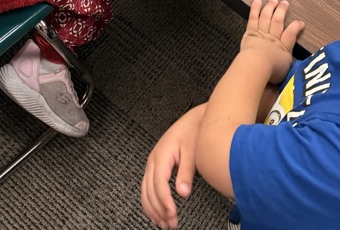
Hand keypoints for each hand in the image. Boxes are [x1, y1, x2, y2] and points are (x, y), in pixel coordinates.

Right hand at [141, 105, 204, 229]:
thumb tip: (183, 193)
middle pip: (149, 190)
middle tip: (171, 224)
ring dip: (153, 209)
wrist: (194, 120)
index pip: (158, 184)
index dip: (164, 201)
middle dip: (159, 209)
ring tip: (164, 223)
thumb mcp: (192, 152)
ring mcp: (152, 163)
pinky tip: (158, 212)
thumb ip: (186, 173)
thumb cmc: (193, 133)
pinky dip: (151, 201)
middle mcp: (153, 160)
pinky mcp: (156, 166)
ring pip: (146, 191)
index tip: (173, 214)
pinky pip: (148, 187)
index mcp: (161, 155)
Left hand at [240, 0, 303, 84]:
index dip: (296, 27)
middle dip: (282, 10)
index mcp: (283, 47)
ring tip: (273, 0)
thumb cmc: (271, 72)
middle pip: (278, 20)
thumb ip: (289, 64)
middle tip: (285, 2)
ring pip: (267, 17)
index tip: (300, 22)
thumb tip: (296, 66)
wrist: (256, 66)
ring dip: (270, 7)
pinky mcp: (250, 32)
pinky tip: (257, 1)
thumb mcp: (286, 72)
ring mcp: (261, 33)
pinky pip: (253, 18)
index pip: (291, 34)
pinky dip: (255, 8)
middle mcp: (273, 38)